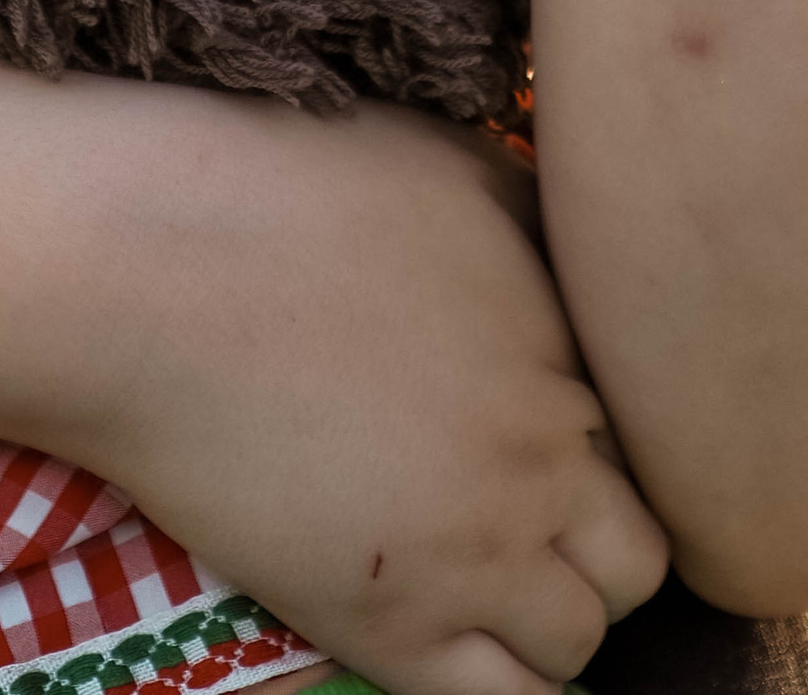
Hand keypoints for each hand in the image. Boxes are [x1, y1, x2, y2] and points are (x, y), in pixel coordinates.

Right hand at [93, 96, 668, 694]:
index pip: (648, 438)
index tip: (545, 439)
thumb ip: (538, 221)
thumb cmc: (294, 190)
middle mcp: (540, 456)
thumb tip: (579, 250)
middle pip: (640, 553)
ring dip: (549, 620)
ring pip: (581, 639)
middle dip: (598, 544)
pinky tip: (458, 646)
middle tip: (530, 524)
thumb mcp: (454, 165)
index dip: (600, 444)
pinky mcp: (388, 624)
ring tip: (484, 584)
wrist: (160, 270)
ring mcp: (471, 551)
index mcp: (563, 342)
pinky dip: (504, 686)